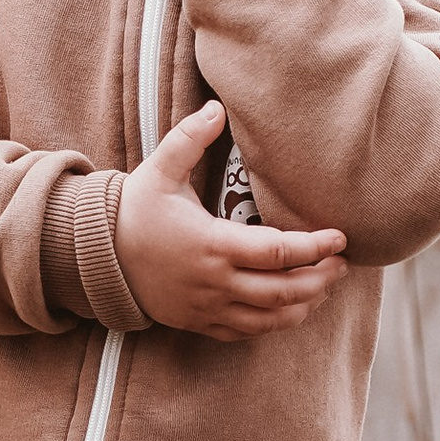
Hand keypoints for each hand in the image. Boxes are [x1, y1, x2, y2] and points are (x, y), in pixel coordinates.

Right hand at [113, 101, 345, 341]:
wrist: (98, 258)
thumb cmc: (133, 211)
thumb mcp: (158, 170)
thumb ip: (189, 138)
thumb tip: (217, 108)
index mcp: (211, 243)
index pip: (277, 252)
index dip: (315, 247)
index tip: (340, 237)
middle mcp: (214, 281)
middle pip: (282, 291)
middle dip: (320, 278)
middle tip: (341, 264)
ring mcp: (207, 307)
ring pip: (269, 318)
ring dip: (304, 304)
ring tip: (324, 286)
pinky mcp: (200, 323)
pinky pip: (247, 332)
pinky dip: (275, 324)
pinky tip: (292, 308)